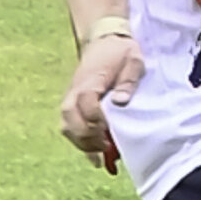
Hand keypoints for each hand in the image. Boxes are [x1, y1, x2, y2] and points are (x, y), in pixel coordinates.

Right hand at [60, 33, 144, 163]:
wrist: (104, 40)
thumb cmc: (120, 52)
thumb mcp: (133, 61)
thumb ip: (129, 81)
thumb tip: (121, 102)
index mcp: (90, 80)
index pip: (86, 102)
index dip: (96, 119)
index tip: (110, 130)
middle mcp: (75, 90)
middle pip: (69, 118)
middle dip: (86, 137)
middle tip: (106, 146)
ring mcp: (72, 98)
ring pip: (66, 125)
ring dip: (82, 143)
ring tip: (102, 154)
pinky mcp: (74, 105)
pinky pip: (69, 127)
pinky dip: (80, 144)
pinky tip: (96, 159)